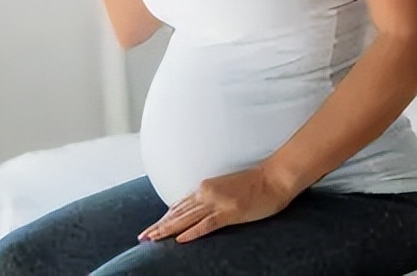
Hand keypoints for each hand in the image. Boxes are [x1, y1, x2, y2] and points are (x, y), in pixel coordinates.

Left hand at [137, 166, 297, 243]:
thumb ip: (210, 197)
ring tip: (152, 239)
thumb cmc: (254, 183)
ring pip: (186, 219)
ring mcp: (217, 202)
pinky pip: (206, 225)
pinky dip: (192, 233)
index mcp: (205, 187)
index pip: (178, 206)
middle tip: (142, 236)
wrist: (274, 177)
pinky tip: (180, 240)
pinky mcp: (230, 212)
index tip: (151, 228)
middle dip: (158, 226)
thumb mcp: (226, 188)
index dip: (163, 218)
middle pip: (177, 213)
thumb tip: (196, 209)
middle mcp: (206, 193)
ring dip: (167, 230)